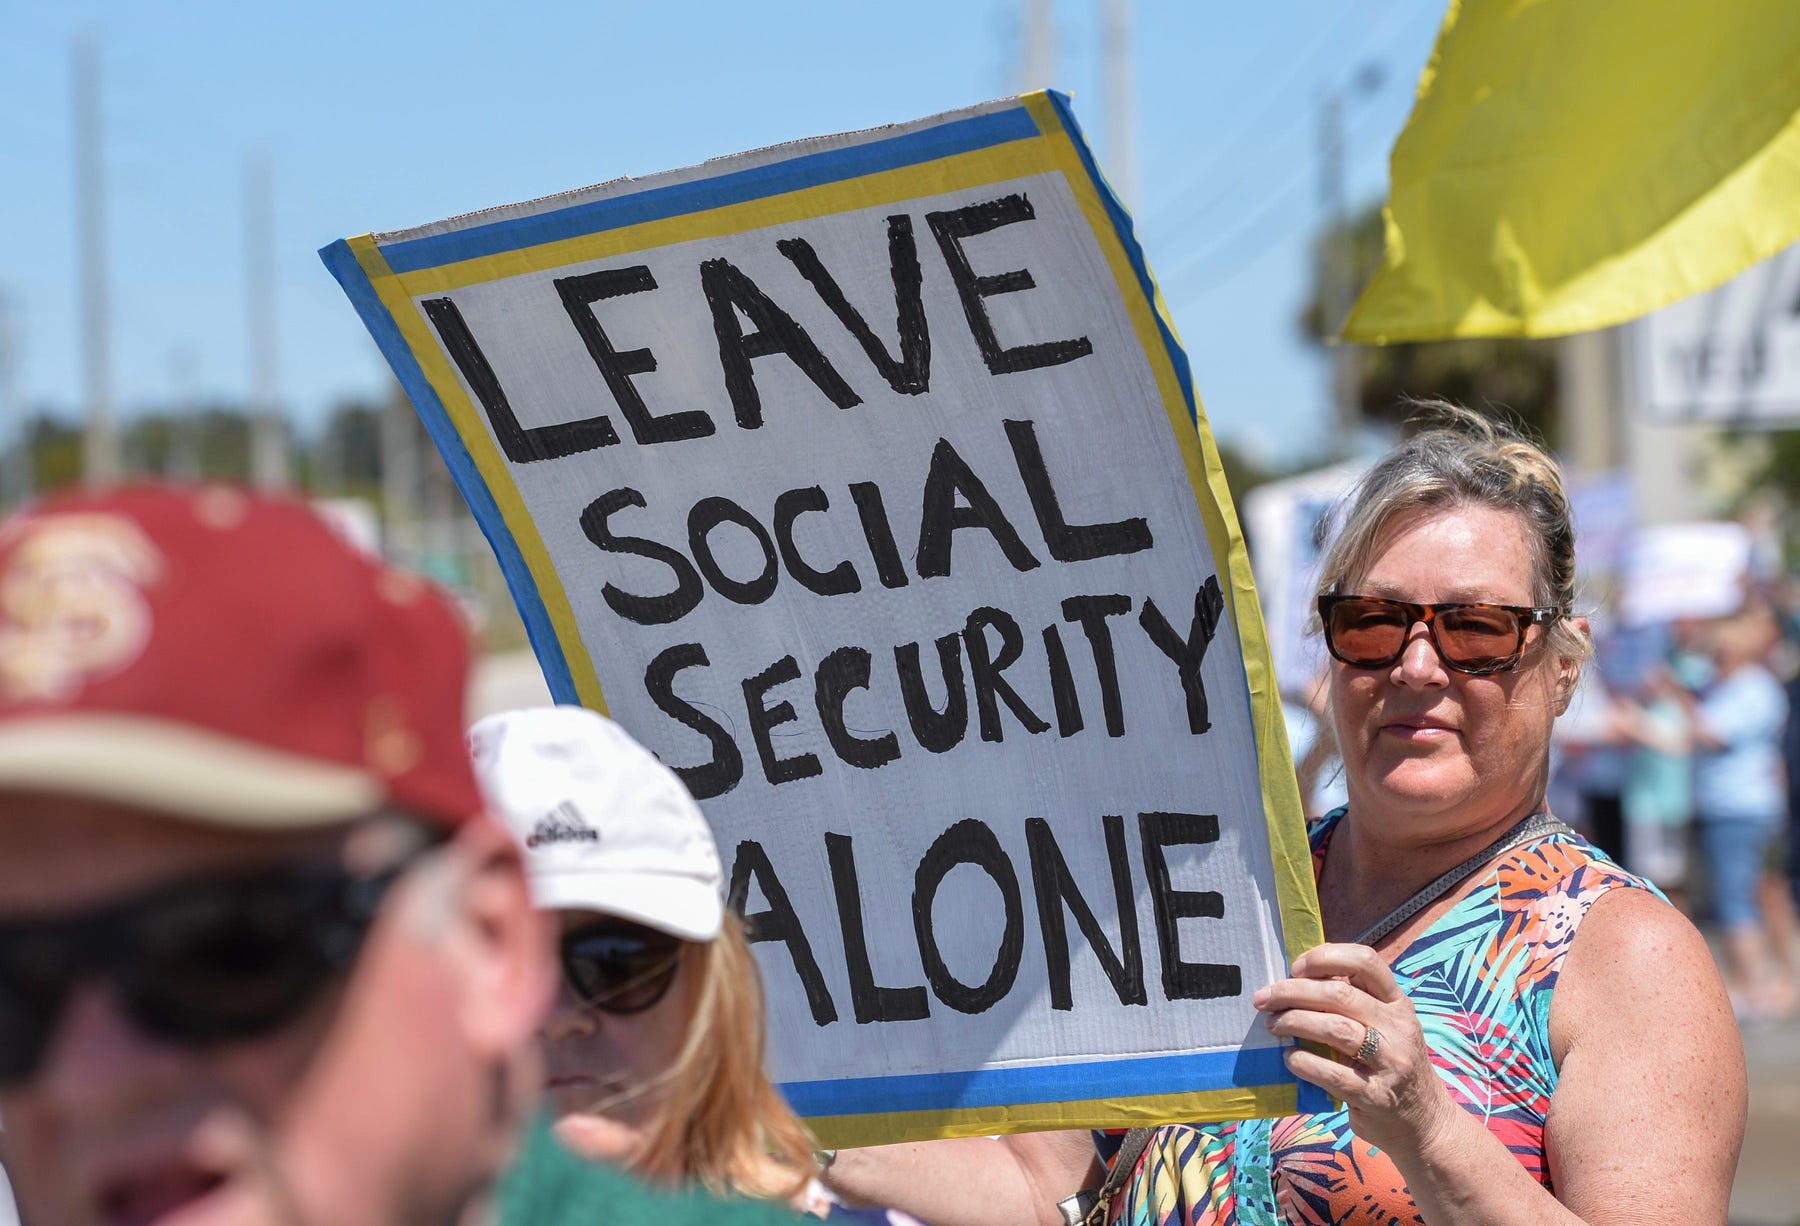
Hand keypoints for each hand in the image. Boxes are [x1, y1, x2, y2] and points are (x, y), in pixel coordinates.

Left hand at [1253, 943, 1456, 1157]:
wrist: (1425, 1124)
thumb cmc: (1391, 1066)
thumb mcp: (1386, 1028)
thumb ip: (1355, 1004)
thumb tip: (1296, 981)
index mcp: (1398, 1004)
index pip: (1366, 962)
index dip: (1326, 956)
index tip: (1295, 967)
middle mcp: (1399, 1028)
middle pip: (1341, 994)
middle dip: (1293, 991)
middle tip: (1264, 999)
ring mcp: (1391, 1063)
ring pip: (1336, 1029)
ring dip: (1295, 1022)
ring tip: (1273, 1025)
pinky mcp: (1376, 1096)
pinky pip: (1332, 1073)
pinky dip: (1304, 1062)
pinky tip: (1290, 1059)